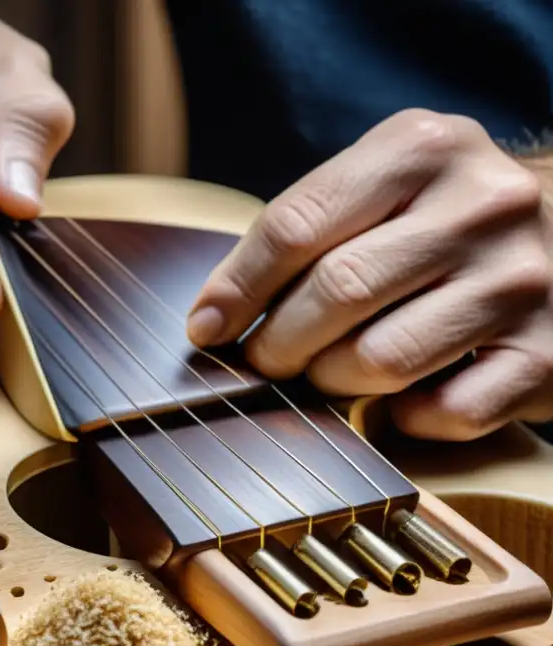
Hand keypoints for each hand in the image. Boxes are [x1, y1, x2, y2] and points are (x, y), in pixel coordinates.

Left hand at [186, 108, 552, 440]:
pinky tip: (403, 398)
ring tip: (330, 372)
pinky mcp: (548, 354)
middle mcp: (482, 205)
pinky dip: (406, 418)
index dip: (237, 287)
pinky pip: (446, 412)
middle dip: (278, 343)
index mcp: (422, 149)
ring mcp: (522, 280)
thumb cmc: (440, 220)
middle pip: (336, 292)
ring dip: (334, 380)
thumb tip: (215, 318)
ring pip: (382, 359)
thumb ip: (307, 231)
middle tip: (264, 362)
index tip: (206, 329)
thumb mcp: (382, 187)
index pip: (298, 224)